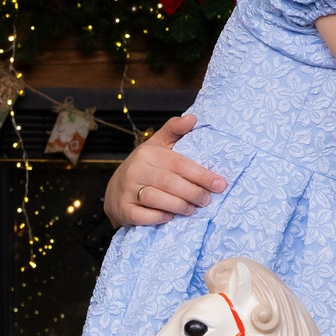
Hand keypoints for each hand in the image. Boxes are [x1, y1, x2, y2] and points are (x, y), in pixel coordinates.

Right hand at [104, 114, 225, 226]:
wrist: (114, 190)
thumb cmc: (144, 167)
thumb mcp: (157, 145)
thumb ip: (174, 131)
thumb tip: (193, 118)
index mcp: (148, 153)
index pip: (179, 164)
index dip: (202, 175)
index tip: (220, 184)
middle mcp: (136, 170)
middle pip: (170, 183)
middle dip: (193, 193)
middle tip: (206, 200)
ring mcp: (127, 191)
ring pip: (156, 199)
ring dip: (179, 206)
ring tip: (191, 209)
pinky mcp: (123, 209)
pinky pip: (142, 216)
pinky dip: (159, 217)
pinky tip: (170, 217)